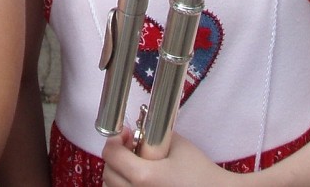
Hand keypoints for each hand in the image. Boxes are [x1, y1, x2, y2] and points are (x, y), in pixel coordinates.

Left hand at [101, 128, 224, 186]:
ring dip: (117, 175)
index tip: (126, 134)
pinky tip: (138, 180)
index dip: (114, 140)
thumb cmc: (202, 173)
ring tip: (134, 165)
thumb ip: (156, 135)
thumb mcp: (179, 145)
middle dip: (115, 156)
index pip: (111, 155)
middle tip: (130, 147)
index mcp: (144, 176)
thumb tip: (140, 130)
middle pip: (108, 173)